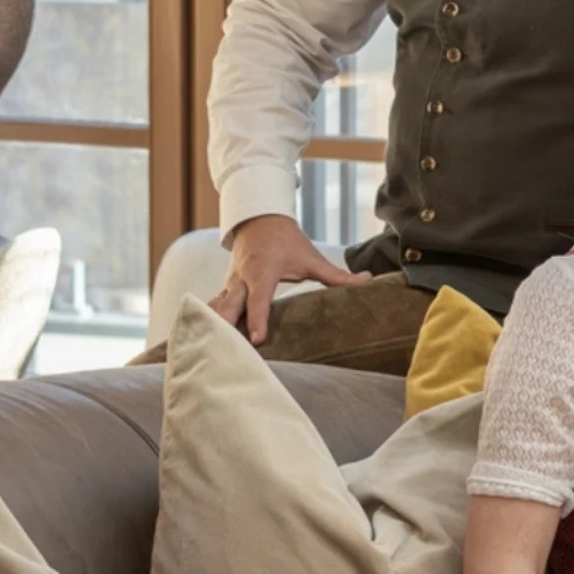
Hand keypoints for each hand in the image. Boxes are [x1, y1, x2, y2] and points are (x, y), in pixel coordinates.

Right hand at [210, 213, 370, 346]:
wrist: (258, 220)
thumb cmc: (286, 240)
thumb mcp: (311, 257)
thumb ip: (336, 275)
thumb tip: (367, 280)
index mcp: (263, 272)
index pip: (259, 300)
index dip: (258, 320)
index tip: (257, 340)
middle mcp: (241, 279)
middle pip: (228, 307)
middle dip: (225, 328)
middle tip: (228, 353)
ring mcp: (229, 284)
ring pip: (216, 308)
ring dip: (214, 328)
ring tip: (214, 354)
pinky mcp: (224, 288)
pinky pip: (213, 307)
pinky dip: (210, 323)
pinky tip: (207, 343)